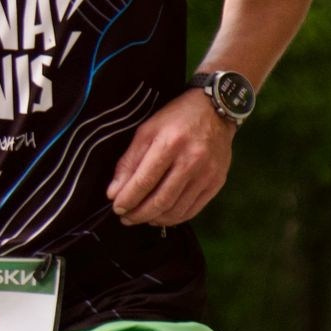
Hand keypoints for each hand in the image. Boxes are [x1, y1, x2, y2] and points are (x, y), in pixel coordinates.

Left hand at [107, 90, 234, 227]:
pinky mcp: (216, 182)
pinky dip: (174, 218)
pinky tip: (162, 215)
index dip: (128, 199)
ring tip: (142, 217)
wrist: (216, 111)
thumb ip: (129, 162)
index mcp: (170, 144)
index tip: (117, 207)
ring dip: (155, 219)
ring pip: (177, 209)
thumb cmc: (177, 118)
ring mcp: (207, 174)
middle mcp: (191, 161)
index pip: (144, 181)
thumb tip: (114, 192)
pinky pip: (193, 209)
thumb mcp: (147, 130)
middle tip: (126, 218)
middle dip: (139, 214)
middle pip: (161, 200)